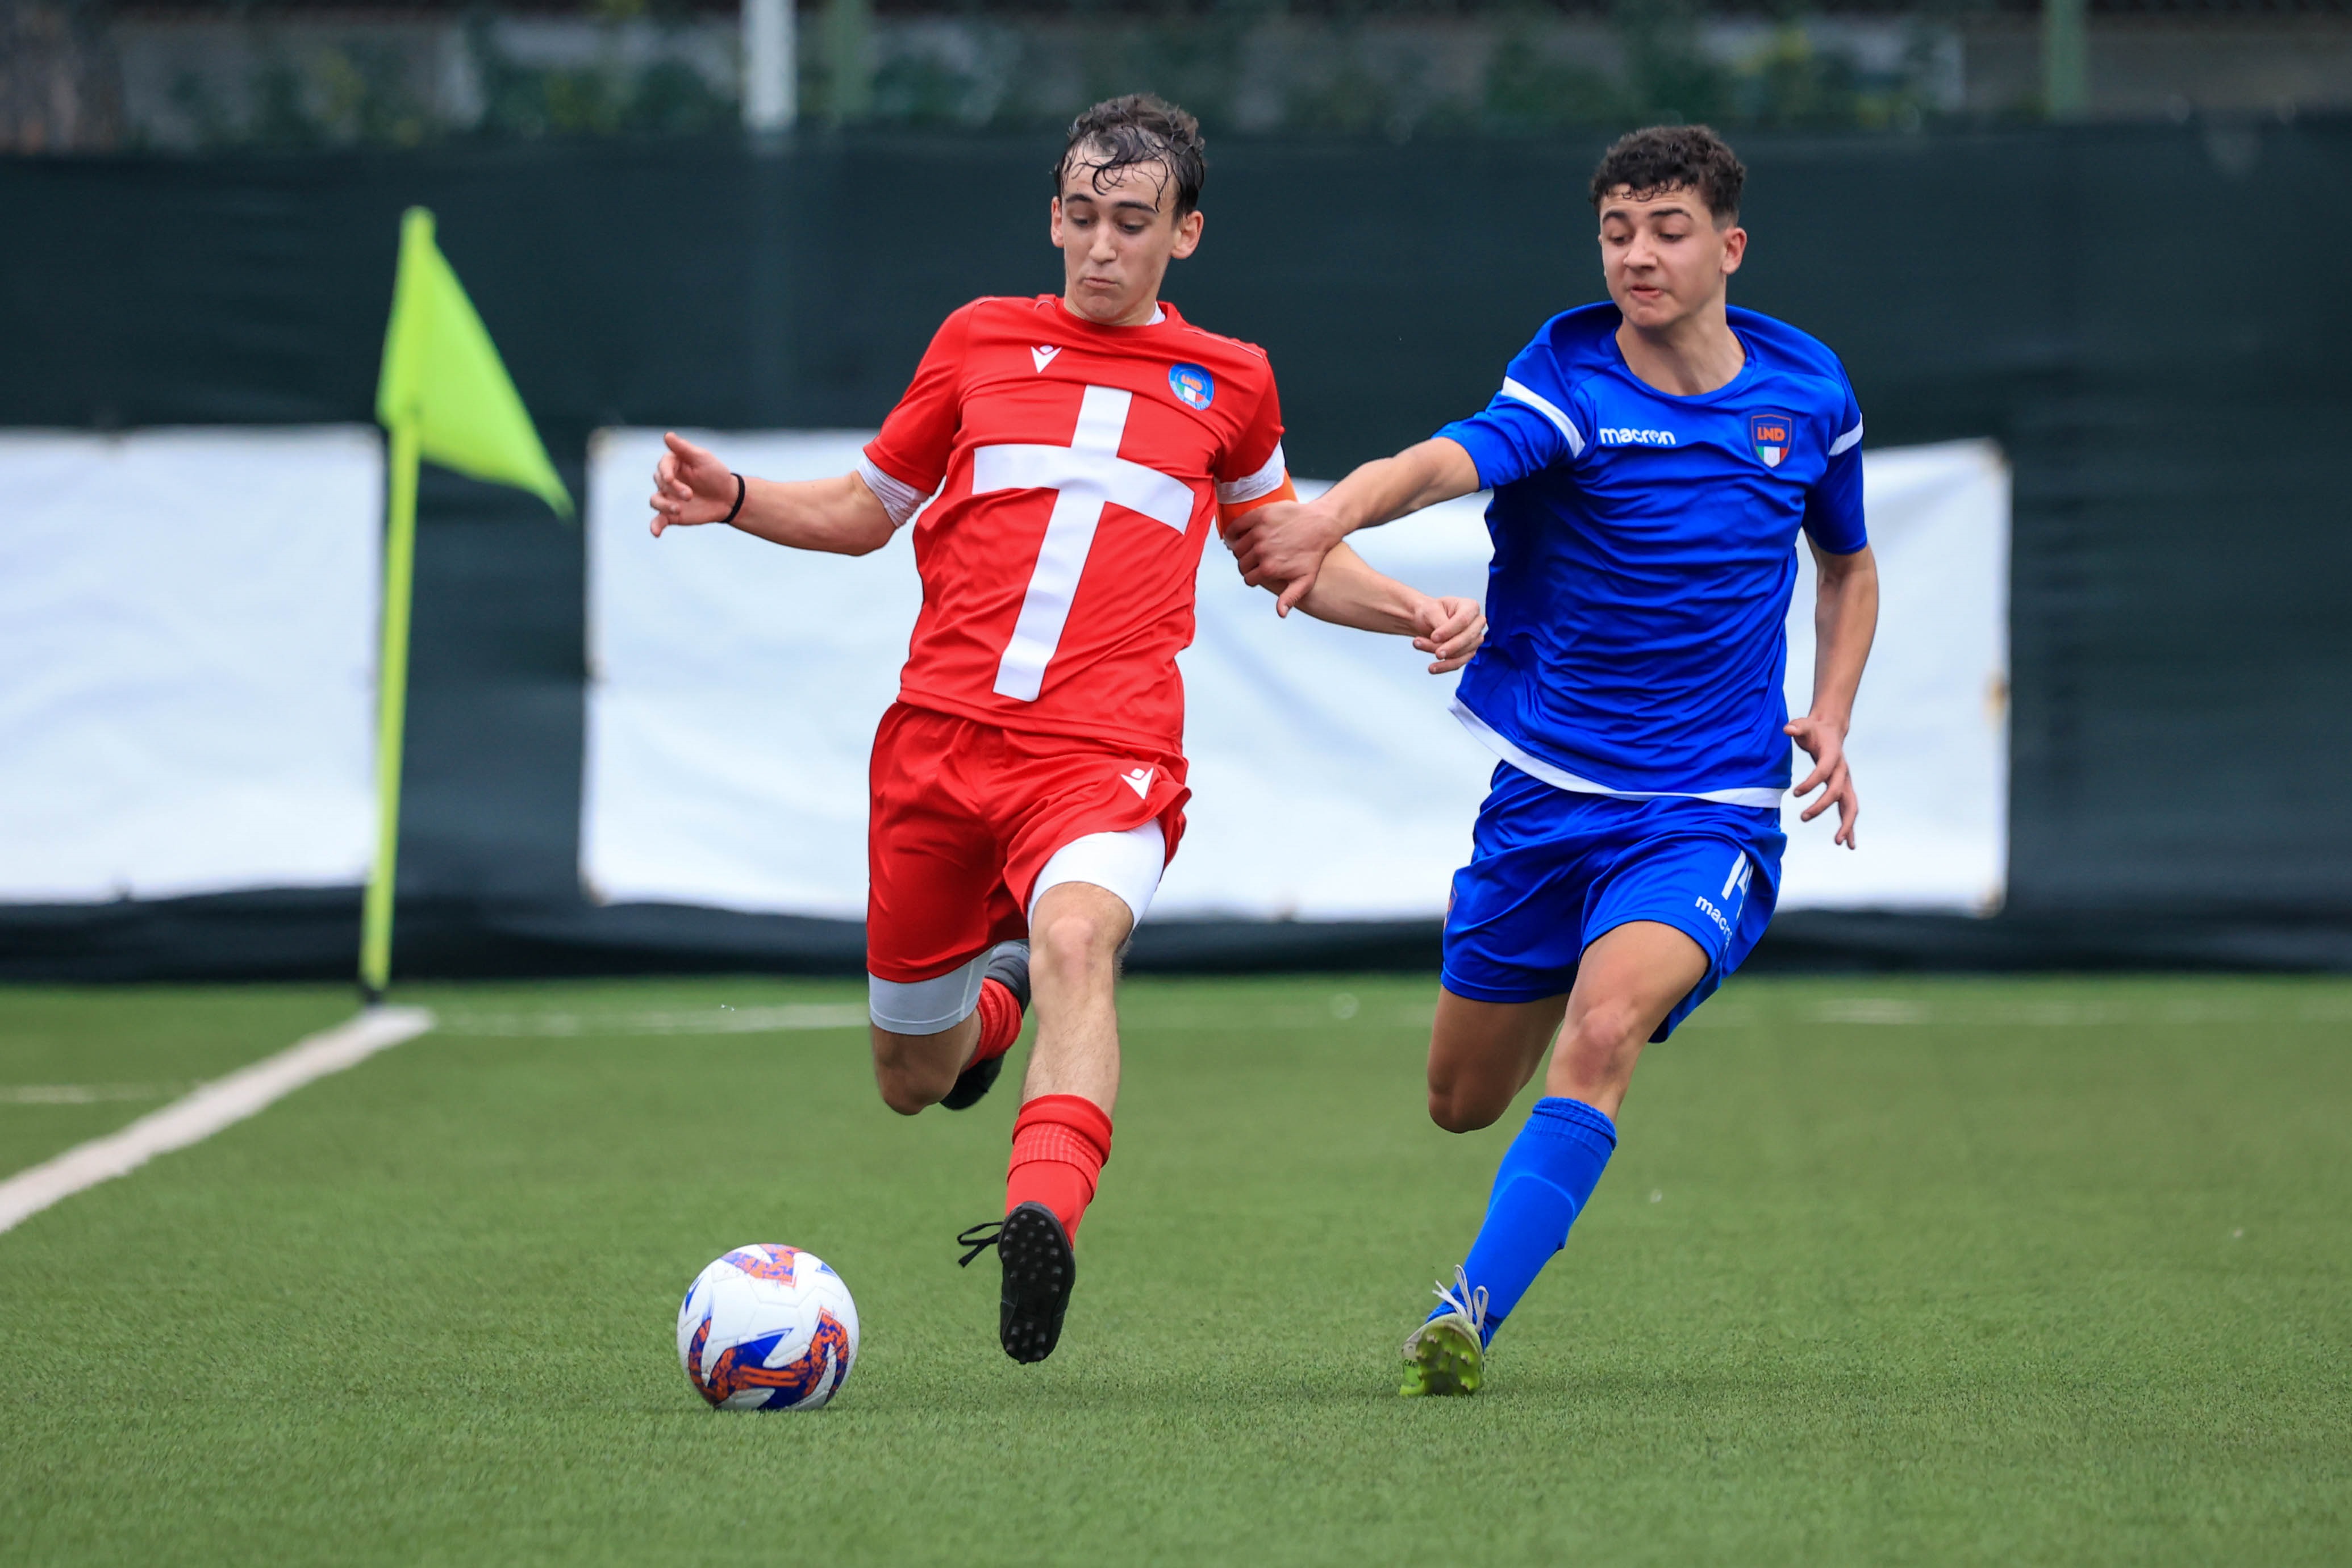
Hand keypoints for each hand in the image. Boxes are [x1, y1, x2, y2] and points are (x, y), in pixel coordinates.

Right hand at [648, 432, 737, 536]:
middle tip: (690, 495)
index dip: (666, 473)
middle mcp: (668, 481)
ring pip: (655, 501)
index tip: (671, 479)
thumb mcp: (703, 458)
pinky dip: (655, 526)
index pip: (662, 466)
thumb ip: (684, 449)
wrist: (728, 498)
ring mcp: (668, 497)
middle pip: (660, 483)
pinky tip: (656, 533)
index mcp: (673, 464)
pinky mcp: (671, 514)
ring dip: (664, 506)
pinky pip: (658, 520)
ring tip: (678, 510)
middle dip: (673, 489)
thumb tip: (667, 435)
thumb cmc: (716, 474)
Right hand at [1227, 498, 1345, 616]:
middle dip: (1247, 564)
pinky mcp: (1259, 515)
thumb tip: (1280, 614)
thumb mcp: (1305, 581)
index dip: (1253, 576)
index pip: (1248, 578)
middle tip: (1256, 559)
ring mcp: (1259, 532)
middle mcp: (1261, 551)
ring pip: (1237, 547)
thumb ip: (1290, 598)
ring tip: (1251, 547)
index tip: (1258, 571)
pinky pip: (1236, 526)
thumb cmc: (1313, 554)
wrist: (1321, 525)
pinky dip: (1233, 532)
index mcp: (1269, 569)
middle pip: (1241, 563)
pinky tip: (1238, 535)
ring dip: (1241, 548)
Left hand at [1413, 595, 1485, 673]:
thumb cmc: (1431, 612)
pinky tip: (1432, 668)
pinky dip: (1445, 667)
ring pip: (1462, 652)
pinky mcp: (1468, 653)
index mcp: (1471, 607)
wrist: (1426, 621)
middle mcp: (1477, 623)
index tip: (1433, 637)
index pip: (1464, 620)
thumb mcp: (1431, 610)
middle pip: (1467, 638)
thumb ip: (1440, 622)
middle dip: (1450, 647)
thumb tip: (1443, 640)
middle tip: (1435, 653)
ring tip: (1422, 650)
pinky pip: (1459, 663)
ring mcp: (1474, 639)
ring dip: (1443, 656)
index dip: (1449, 631)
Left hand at [1785, 714, 1859, 847]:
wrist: (1830, 730)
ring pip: (1850, 806)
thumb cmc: (1814, 729)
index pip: (1823, 772)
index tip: (1794, 793)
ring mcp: (1845, 782)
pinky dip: (1848, 827)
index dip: (1810, 783)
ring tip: (1839, 843)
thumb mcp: (1803, 724)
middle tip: (1803, 817)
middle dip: (1823, 806)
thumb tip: (1788, 729)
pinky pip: (1847, 810)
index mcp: (1833, 756)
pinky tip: (1847, 843)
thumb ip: (1796, 727)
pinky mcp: (1843, 789)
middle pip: (1840, 793)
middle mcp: (1842, 772)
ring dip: (1846, 825)